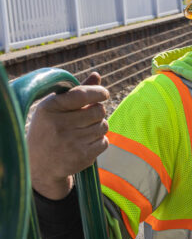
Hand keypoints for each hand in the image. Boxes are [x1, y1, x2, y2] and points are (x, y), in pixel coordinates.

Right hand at [27, 72, 109, 198]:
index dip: (98, 92)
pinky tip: (86, 144)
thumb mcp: (56, 108)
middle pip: (99, 111)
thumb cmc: (50, 129)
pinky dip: (99, 142)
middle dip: (98, 112)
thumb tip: (97, 75)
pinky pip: (104, 142)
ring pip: (103, 126)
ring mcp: (71, 142)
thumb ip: (77, 92)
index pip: (82, 94)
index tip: (104, 94)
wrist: (40, 164)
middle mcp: (59, 124)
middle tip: (89, 117)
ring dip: (99, 127)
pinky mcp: (82, 156)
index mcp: (50, 108)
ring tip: (84, 131)